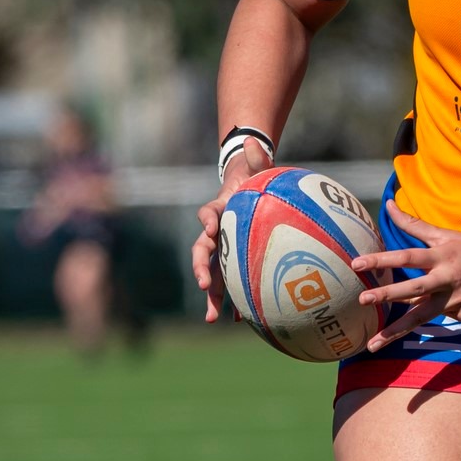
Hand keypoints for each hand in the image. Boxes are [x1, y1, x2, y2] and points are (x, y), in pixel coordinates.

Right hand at [190, 138, 270, 322]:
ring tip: (213, 319)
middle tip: (204, 285)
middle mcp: (216, 232)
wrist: (252, 192)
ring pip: (212, 275)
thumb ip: (258, 158)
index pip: (208, 213)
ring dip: (212, 296)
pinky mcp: (232, 262)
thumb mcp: (259, 167)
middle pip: (202, 252)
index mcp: (221, 209)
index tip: (210, 227)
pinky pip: (232, 283)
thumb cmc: (256, 180)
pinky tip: (242, 320)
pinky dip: (235, 300)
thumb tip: (255, 140)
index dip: (207, 220)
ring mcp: (223, 250)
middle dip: (201, 270)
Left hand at [349, 201, 460, 352]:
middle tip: (362, 299)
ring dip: (395, 331)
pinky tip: (456, 303)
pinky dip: (441, 311)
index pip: (407, 256)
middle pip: (412, 288)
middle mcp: (447, 278)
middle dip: (386, 295)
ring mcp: (456, 300)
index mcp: (443, 256)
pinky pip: (445, 315)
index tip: (357, 264)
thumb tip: (388, 204)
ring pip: (420, 317)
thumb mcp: (448, 235)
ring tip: (371, 345)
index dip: (382, 260)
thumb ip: (415, 224)